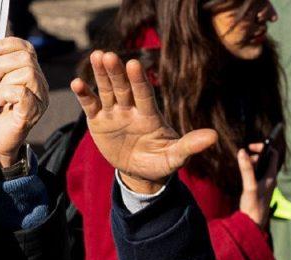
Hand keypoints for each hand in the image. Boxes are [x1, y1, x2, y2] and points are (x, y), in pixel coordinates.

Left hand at [0, 38, 48, 168]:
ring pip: (28, 74)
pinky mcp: (32, 115)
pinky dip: (6, 93)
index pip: (28, 50)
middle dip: (4, 64)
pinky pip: (23, 93)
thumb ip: (2, 68)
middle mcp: (41, 88)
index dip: (10, 44)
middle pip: (27, 59)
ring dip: (6, 81)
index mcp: (34, 77)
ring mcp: (40, 102)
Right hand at [71, 51, 217, 193]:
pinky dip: (84, 95)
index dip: (139, 81)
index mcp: (150, 116)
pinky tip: (76, 83)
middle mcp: (131, 109)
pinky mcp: (99, 121)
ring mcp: (114, 113)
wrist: (141, 172)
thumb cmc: (161, 162)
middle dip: (117, 73)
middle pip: (123, 87)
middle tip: (110, 56)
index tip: (134, 65)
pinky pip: (91, 105)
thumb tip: (214, 136)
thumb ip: (190, 145)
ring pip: (106, 90)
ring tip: (96, 56)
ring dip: (100, 74)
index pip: (144, 95)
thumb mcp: (175, 157)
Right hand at [238, 142, 278, 227]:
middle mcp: (270, 179)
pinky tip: (244, 179)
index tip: (250, 148)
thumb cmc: (254, 207)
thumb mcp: (249, 186)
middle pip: (265, 159)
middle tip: (245, 161)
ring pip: (260, 168)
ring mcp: (265, 184)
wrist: (253, 224)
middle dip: (254, 156)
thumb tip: (242, 152)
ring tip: (243, 170)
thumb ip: (246, 169)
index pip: (272, 154)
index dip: (263, 147)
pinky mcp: (260, 189)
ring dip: (251, 165)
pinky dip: (250, 172)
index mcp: (271, 176)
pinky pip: (256, 175)